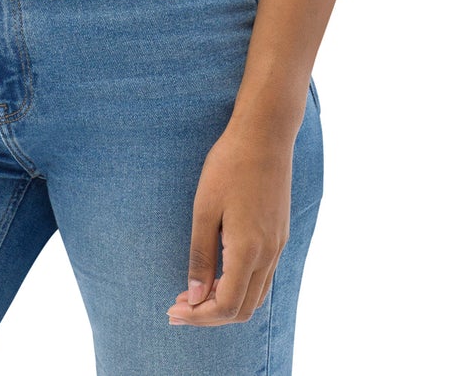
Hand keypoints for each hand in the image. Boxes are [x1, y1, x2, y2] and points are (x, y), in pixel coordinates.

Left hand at [165, 122, 294, 325]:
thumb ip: (200, 256)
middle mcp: (269, 254)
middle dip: (209, 315)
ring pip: (256, 297)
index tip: (172, 310)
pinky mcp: (280, 235)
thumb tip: (194, 297)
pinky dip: (240, 287)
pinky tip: (218, 273)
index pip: (226, 306)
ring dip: (226, 303)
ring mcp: (278, 246)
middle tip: (178, 306)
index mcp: (248, 250)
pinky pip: (263, 278)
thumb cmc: (229, 166)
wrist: (266, 135)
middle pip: (243, 310)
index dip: (198, 316)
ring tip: (195, 293)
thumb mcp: (205, 209)